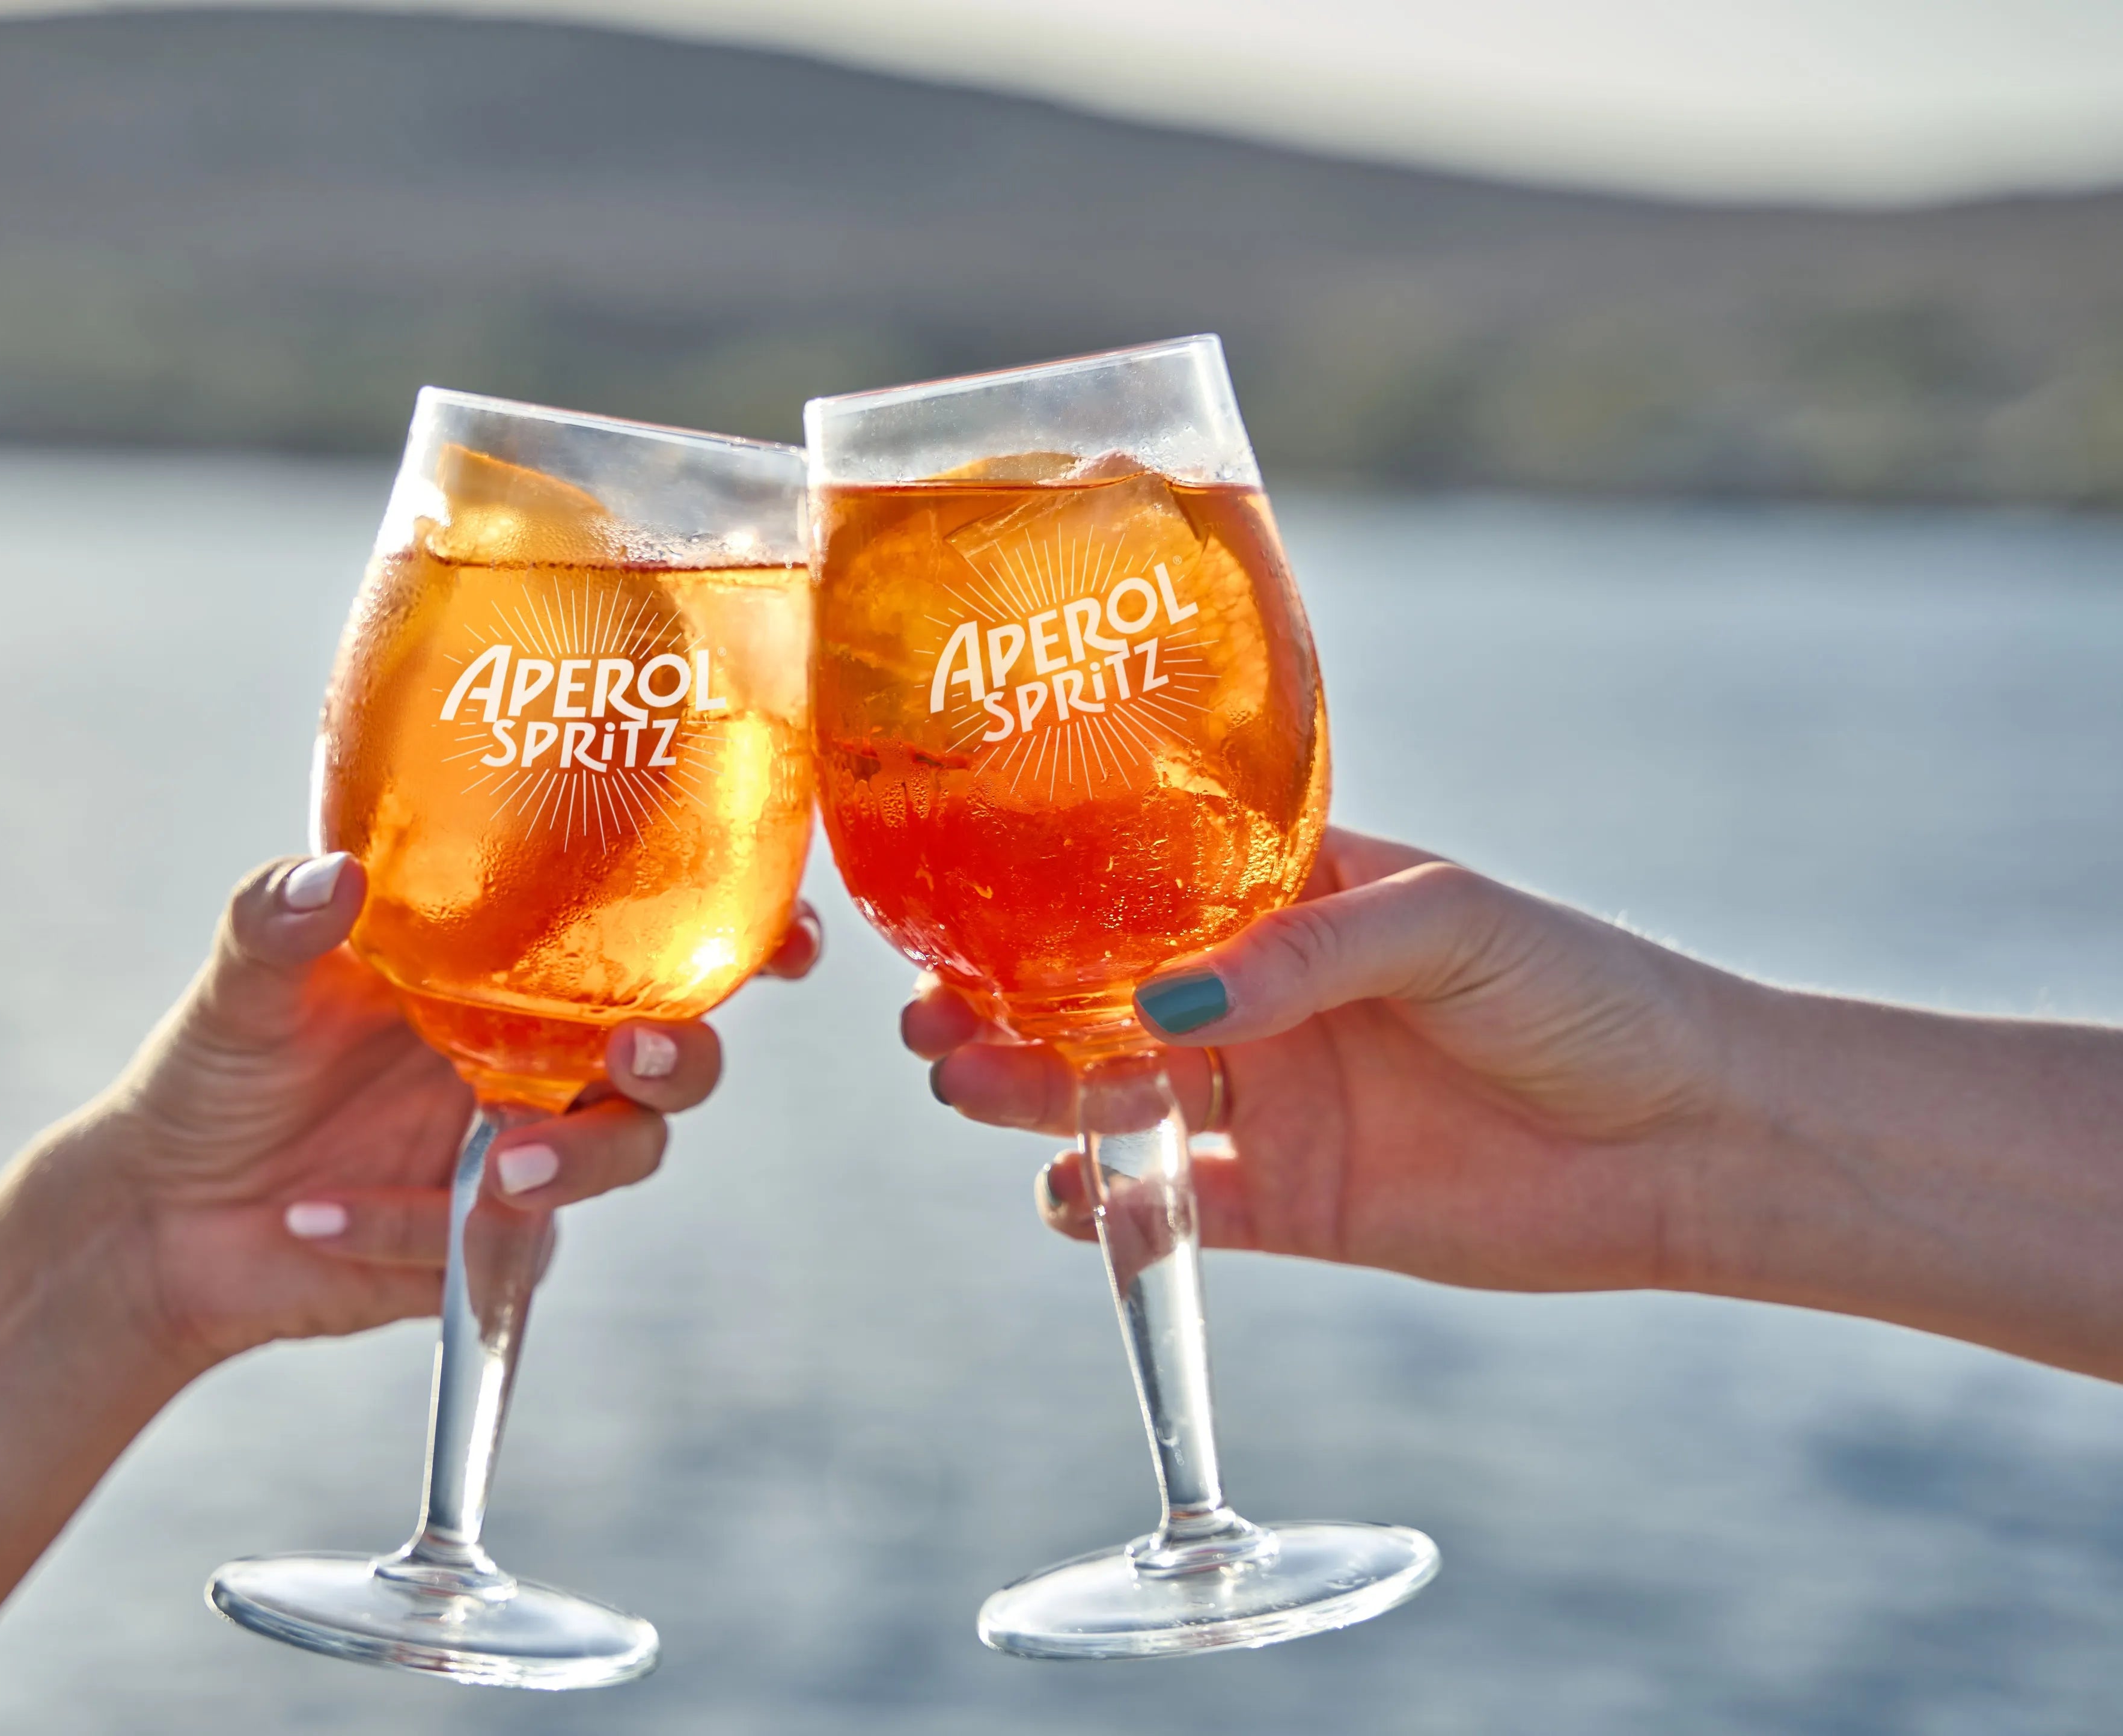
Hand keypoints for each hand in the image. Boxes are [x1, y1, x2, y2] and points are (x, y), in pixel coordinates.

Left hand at [65, 854, 821, 1367]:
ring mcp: (527, 1145)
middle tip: (631, 1053)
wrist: (164, 1218)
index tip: (783, 933)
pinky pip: (504, 1244)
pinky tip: (318, 1217)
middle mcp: (539, 1047)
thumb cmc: (213, 1071)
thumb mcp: (240, 983)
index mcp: (508, 962)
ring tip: (493, 1175)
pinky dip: (419, 1230)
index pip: (648, 931)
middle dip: (681, 1052)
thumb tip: (332, 876)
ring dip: (577, 1158)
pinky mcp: (493, 1241)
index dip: (737, 930)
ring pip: (622, 1150)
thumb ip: (275, 922)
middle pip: (676, 1048)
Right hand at [905, 828, 1750, 1294]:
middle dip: (1009, 1007)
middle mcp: (1265, 999)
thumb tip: (1162, 1005)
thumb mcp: (1448, 927)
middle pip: (1100, 1001)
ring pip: (1115, 1099)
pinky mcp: (1293, 1207)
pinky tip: (1068, 1195)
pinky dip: (1108, 1208)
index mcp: (1293, 902)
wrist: (1690, 1142)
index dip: (1049, 903)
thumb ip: (1303, 957)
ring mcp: (1272, 1104)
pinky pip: (1173, 1209)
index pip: (1145, 892)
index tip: (965, 911)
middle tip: (933, 1019)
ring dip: (1036, 1097)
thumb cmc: (1584, 994)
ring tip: (971, 1090)